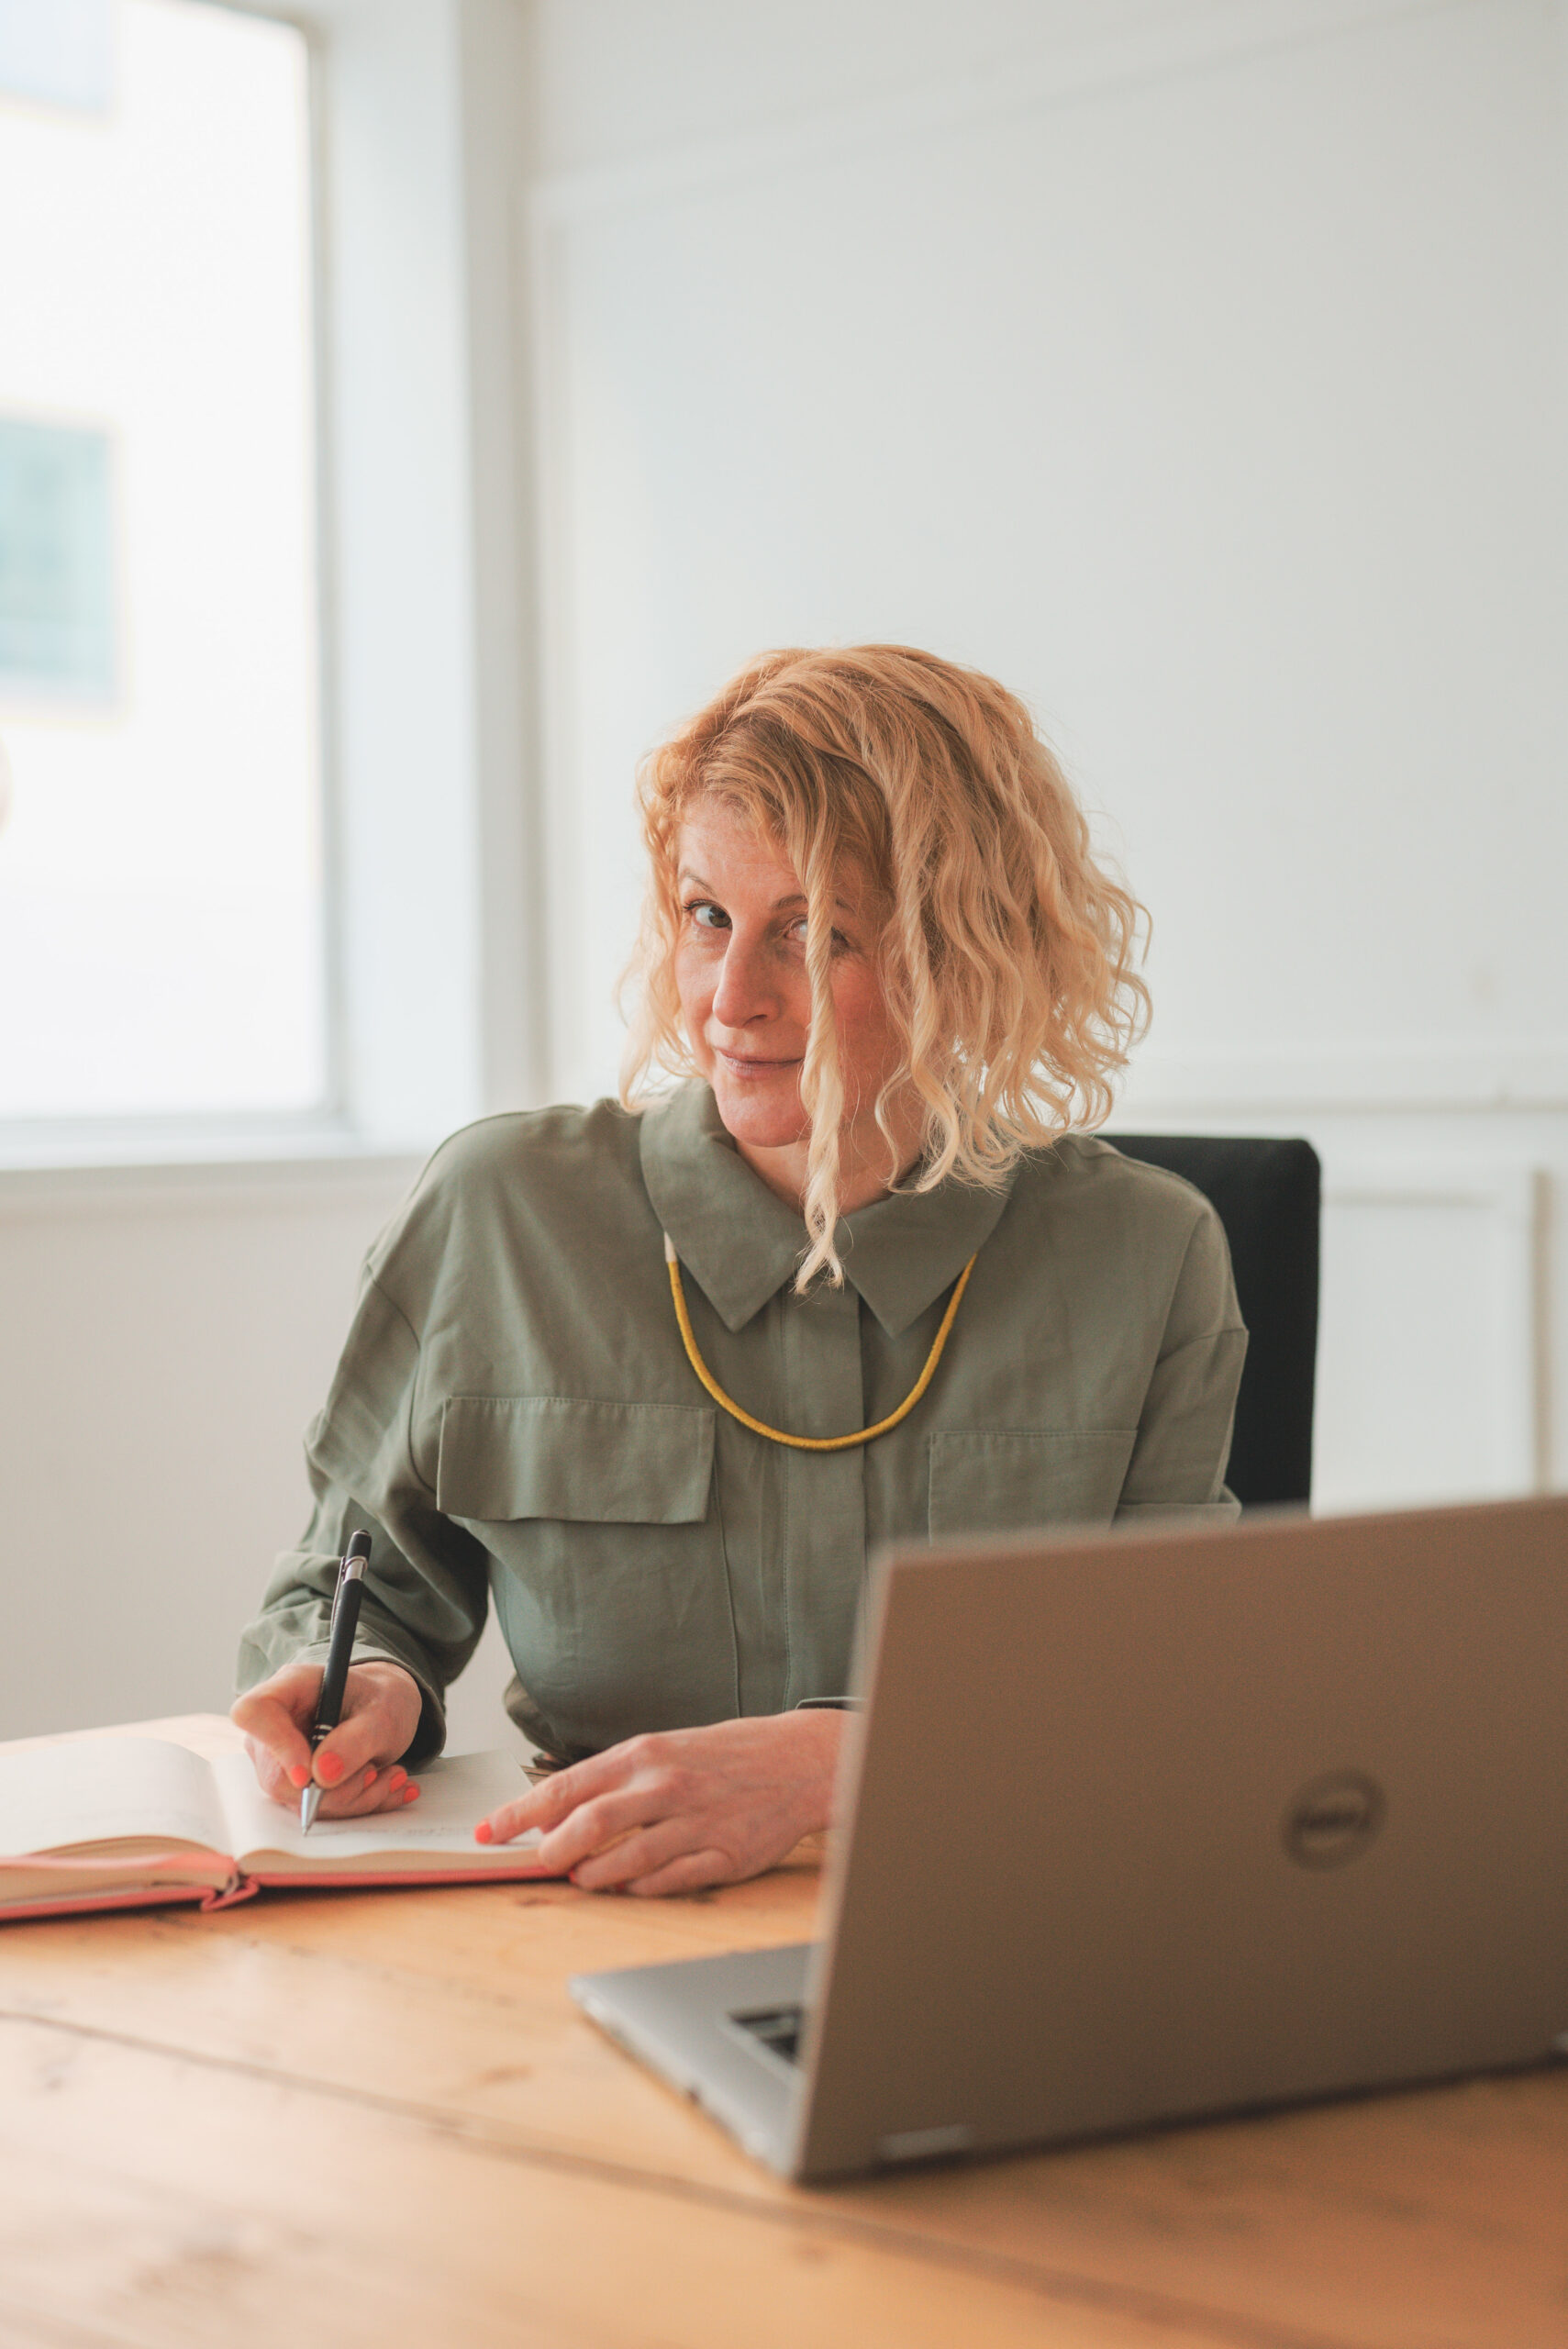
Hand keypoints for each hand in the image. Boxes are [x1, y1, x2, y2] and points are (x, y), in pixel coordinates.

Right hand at [232, 1659, 424, 1819]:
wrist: (388, 1710)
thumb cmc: (381, 1699)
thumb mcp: (384, 1712)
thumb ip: (357, 1740)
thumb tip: (321, 1775)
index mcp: (290, 1686)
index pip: (254, 1713)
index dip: (277, 1747)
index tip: (310, 1775)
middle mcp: (275, 1724)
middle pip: (276, 1776)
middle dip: (334, 1789)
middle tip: (376, 1772)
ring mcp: (279, 1757)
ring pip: (299, 1801)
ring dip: (353, 1798)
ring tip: (389, 1775)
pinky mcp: (294, 1784)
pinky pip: (316, 1809)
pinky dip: (355, 1803)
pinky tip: (383, 1784)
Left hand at [474, 1710, 845, 1895]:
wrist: (798, 1759)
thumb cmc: (722, 1755)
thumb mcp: (664, 1749)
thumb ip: (615, 1780)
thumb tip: (558, 1813)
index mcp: (645, 1755)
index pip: (567, 1787)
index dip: (520, 1813)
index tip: (488, 1832)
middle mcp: (666, 1786)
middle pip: (590, 1825)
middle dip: (553, 1851)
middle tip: (540, 1863)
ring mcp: (696, 1822)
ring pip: (627, 1861)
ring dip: (594, 1877)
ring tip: (582, 1879)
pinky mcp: (724, 1854)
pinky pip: (671, 1881)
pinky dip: (642, 1888)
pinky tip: (629, 1887)